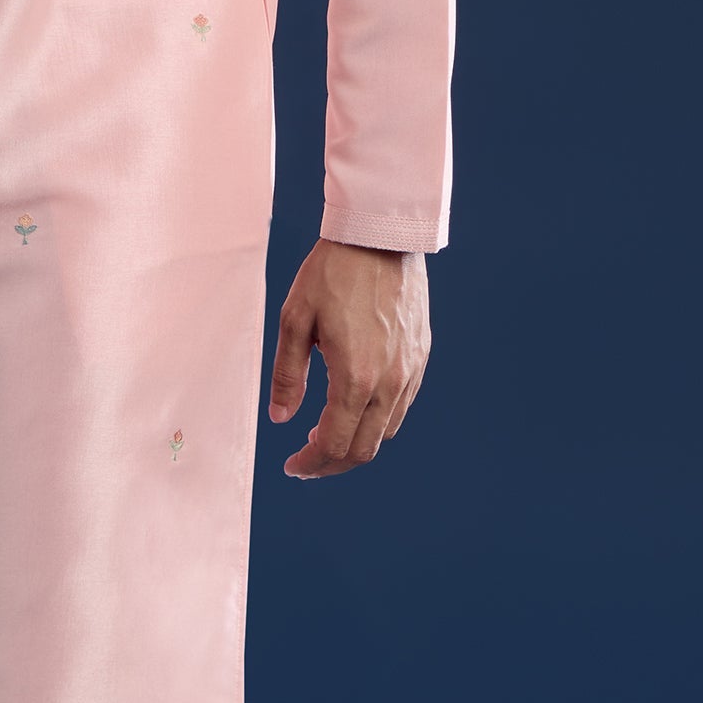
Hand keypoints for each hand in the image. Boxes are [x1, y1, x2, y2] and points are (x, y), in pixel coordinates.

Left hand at [267, 238, 428, 476]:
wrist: (381, 236)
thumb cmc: (332, 272)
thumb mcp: (294, 319)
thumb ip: (288, 375)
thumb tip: (280, 418)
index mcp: (355, 377)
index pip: (334, 443)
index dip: (310, 464)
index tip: (292, 466)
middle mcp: (390, 382)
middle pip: (363, 449)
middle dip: (331, 464)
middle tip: (306, 460)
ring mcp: (410, 371)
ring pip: (386, 432)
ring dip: (355, 443)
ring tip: (325, 433)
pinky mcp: (421, 357)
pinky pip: (402, 407)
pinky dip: (377, 422)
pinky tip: (355, 407)